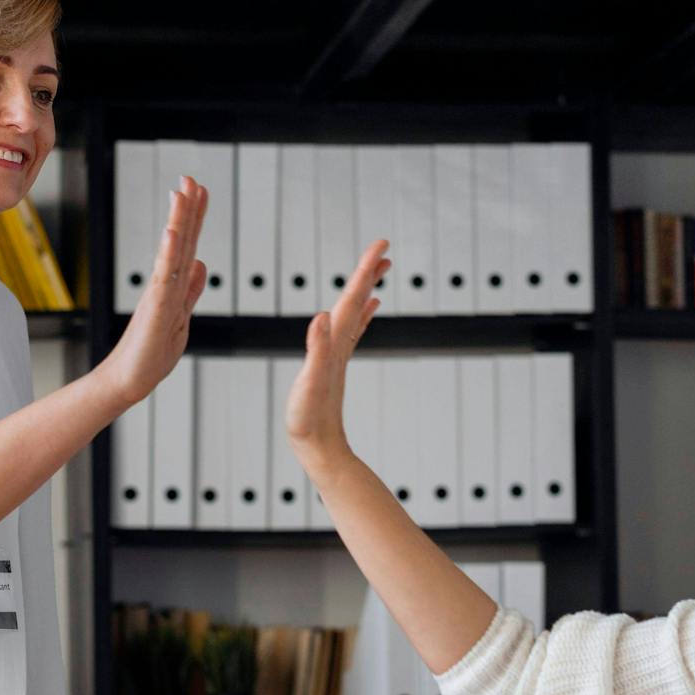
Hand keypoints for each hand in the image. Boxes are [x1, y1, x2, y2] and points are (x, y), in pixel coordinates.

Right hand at [100, 178, 208, 405]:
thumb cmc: (152, 354)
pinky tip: (173, 231)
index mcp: (173, 286)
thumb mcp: (181, 317)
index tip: (200, 190)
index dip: (195, 218)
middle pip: (181, 240)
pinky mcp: (156, 309)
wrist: (131, 380)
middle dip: (187, 209)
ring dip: (178, 221)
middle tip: (190, 177)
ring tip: (182, 191)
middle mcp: (165, 284)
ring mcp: (160, 294)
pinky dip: (169, 254)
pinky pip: (164, 277)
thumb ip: (190, 290)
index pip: (188, 245)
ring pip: (172, 252)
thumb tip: (200, 264)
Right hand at [286, 239, 388, 474]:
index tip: (382, 245)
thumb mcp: (311, 383)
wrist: (321, 449)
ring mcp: (339, 355)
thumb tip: (323, 315)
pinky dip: (359, 316)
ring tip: (380, 271)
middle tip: (384, 248)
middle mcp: (340, 345)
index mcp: (335, 343)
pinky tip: (368, 310)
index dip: (365, 270)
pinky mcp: (334, 366)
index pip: (352, 298)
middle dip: (369, 273)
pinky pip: (350, 332)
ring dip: (366, 290)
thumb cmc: (310, 420)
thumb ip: (317, 349)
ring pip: (356, 314)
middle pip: (357, 301)